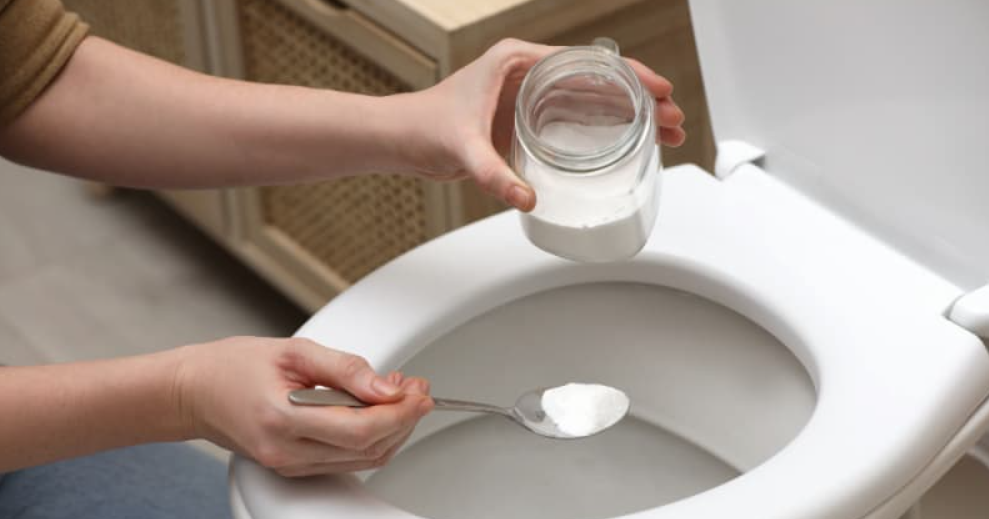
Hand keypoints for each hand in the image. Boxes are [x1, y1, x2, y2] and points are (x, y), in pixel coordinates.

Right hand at [174, 337, 432, 476]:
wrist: (193, 391)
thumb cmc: (234, 366)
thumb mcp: (294, 351)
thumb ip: (344, 368)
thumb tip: (386, 386)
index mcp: (284, 421)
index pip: (361, 430)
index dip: (400, 412)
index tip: (419, 391)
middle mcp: (288, 453)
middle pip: (369, 450)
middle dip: (403, 419)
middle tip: (417, 388)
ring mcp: (291, 466)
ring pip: (363, 460)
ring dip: (392, 429)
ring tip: (401, 395)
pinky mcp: (294, 467)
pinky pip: (347, 460)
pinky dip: (371, 438)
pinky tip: (377, 411)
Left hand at [407, 38, 685, 211]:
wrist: (400, 137)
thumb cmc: (423, 125)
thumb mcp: (462, 148)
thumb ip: (493, 174)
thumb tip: (526, 198)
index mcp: (518, 61)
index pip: (587, 62)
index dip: (629, 75)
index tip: (659, 89)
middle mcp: (529, 75)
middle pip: (599, 82)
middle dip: (641, 100)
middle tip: (674, 119)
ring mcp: (530, 97)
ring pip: (593, 102)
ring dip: (630, 116)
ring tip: (665, 133)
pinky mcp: (526, 121)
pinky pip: (576, 121)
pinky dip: (605, 131)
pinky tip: (628, 146)